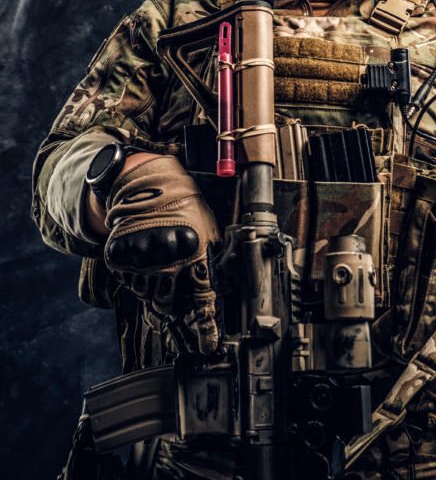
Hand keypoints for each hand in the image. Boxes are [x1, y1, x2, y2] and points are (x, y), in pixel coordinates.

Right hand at [103, 155, 221, 353]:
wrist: (148, 186)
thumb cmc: (184, 207)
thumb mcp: (208, 229)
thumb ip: (211, 260)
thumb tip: (217, 290)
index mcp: (194, 254)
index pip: (202, 301)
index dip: (205, 328)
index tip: (208, 345)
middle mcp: (166, 261)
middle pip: (171, 306)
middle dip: (177, 305)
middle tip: (178, 293)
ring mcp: (141, 261)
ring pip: (149, 298)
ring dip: (157, 291)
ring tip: (161, 267)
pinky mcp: (121, 259)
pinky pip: (131, 284)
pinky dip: (139, 279)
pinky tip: (147, 261)